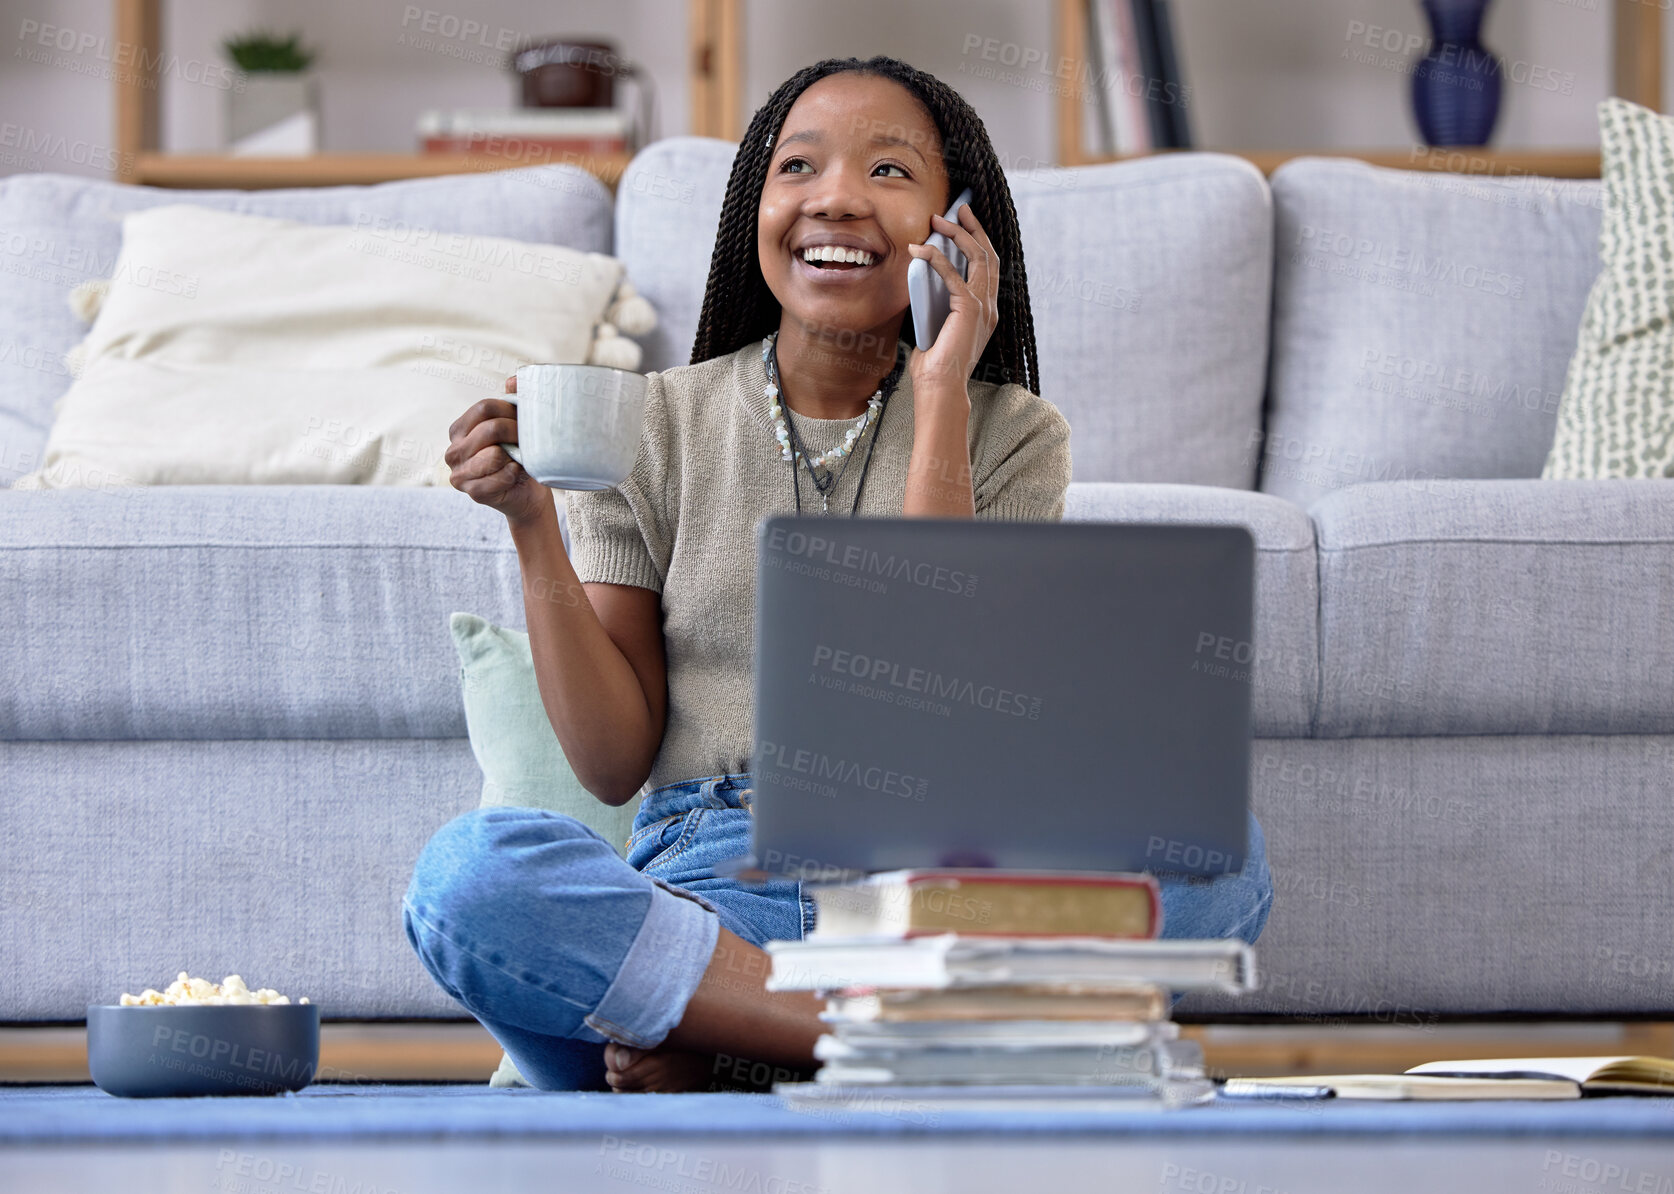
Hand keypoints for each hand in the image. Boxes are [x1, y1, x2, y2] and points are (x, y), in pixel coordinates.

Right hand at [444, 374, 552, 526]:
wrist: (527, 492)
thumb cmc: (519, 455)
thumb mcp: (515, 424)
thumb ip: (513, 398)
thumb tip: (512, 382)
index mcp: (459, 429)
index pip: (484, 408)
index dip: (511, 411)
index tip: (525, 420)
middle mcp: (453, 451)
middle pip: (491, 429)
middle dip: (517, 433)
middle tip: (527, 441)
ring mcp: (459, 474)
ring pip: (495, 454)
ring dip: (515, 455)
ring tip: (520, 458)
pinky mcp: (472, 492)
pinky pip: (499, 477)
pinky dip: (514, 474)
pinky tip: (516, 473)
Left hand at [905, 200, 1000, 404]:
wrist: (940, 387)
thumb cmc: (934, 363)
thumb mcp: (936, 324)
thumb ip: (936, 302)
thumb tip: (920, 275)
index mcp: (986, 310)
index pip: (988, 267)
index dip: (979, 240)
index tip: (965, 221)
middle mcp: (990, 306)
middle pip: (988, 255)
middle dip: (973, 228)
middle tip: (959, 207)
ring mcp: (984, 308)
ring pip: (977, 258)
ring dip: (958, 235)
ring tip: (939, 220)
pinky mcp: (969, 311)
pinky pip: (954, 275)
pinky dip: (937, 258)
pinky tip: (920, 250)